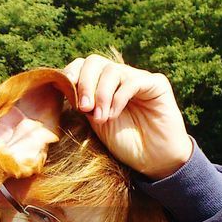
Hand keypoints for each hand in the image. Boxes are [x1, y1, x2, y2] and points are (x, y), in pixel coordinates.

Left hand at [63, 55, 193, 179]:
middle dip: (85, 83)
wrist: (153, 160)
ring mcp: (138, 79)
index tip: (66, 91)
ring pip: (112, 70)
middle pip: (95, 62)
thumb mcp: (97, 122)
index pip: (83, 65)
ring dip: (101, 95)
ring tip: (102, 118)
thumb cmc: (125, 143)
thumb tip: (65, 86)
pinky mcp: (157, 84)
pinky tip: (114, 114)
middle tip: (84, 108)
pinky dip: (119, 97)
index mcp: (103, 84)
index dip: (72, 73)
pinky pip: (133, 81)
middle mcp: (120, 77)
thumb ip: (84, 103)